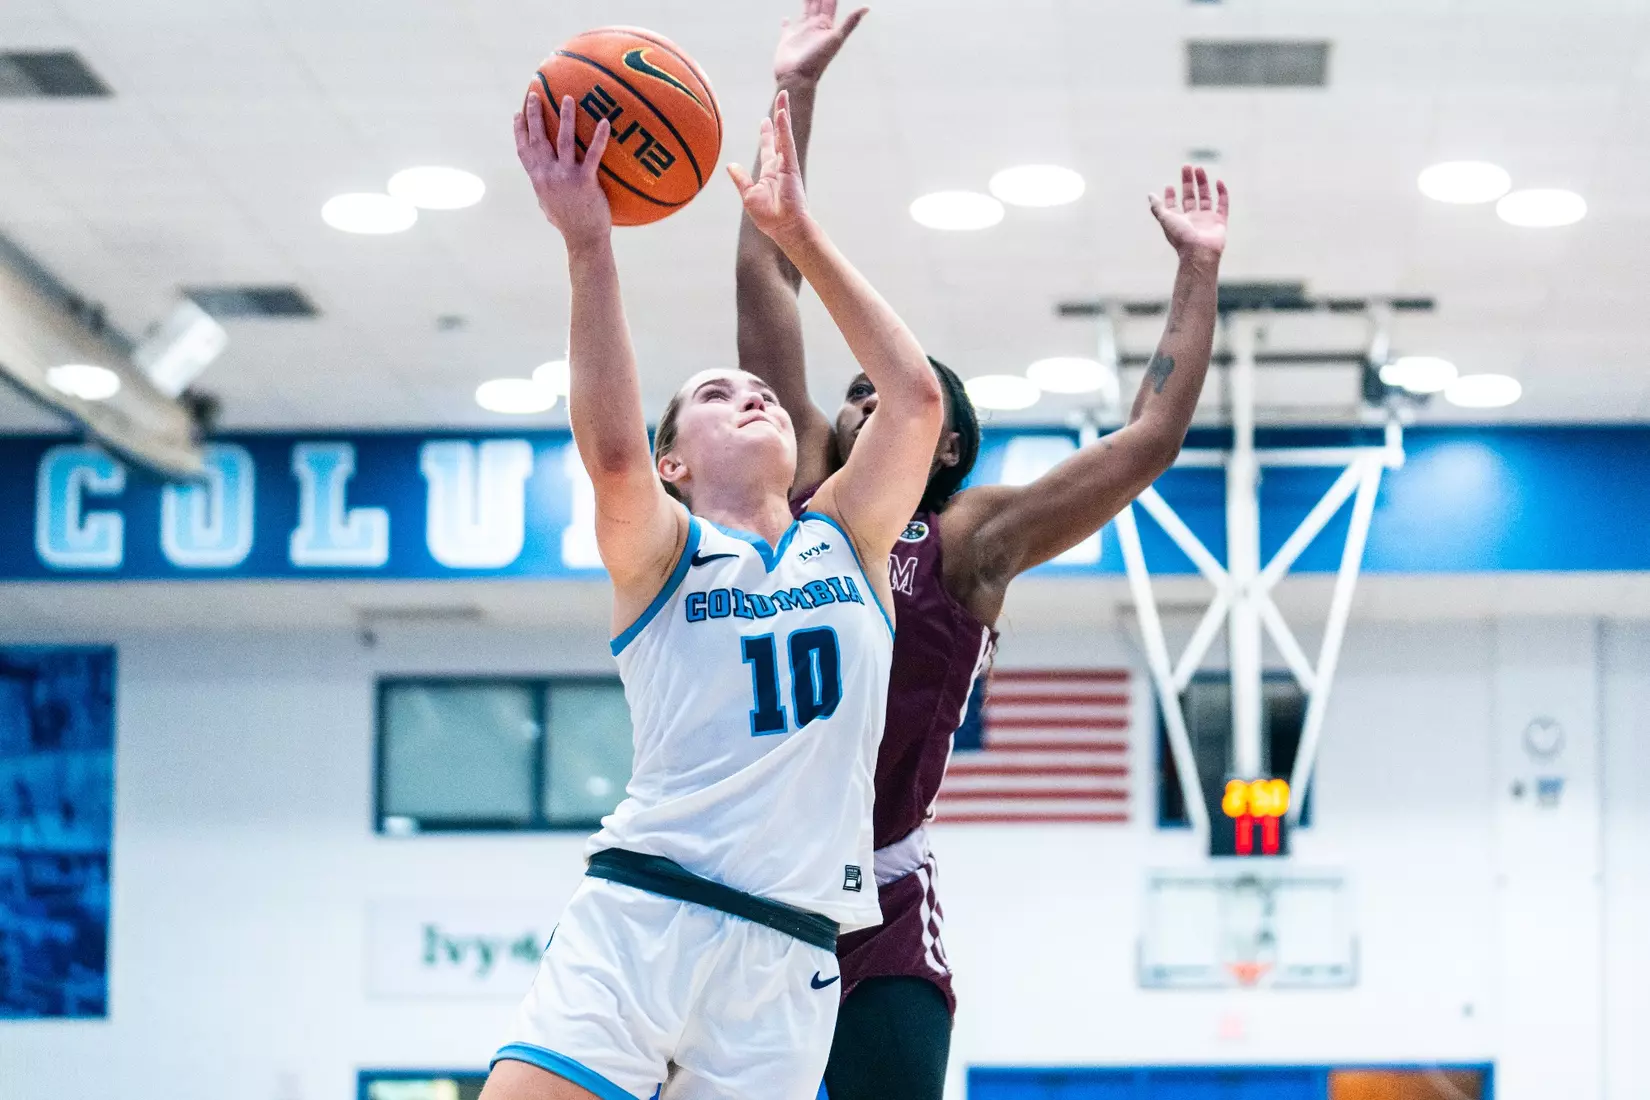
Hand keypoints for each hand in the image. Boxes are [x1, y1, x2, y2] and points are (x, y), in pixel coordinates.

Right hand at [514, 93, 612, 250]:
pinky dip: (599, 137)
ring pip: (564, 140)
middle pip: (538, 139)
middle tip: (535, 94)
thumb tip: (542, 178)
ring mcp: (566, 177)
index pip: (524, 150)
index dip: (520, 131)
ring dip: (565, 117)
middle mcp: (548, 175)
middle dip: (535, 115)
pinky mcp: (585, 181)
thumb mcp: (548, 204)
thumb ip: (545, 187)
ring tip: (568, 98)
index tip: (518, 113)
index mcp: (538, 179)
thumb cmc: (568, 223)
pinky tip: (605, 122)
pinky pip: (594, 154)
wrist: (583, 239)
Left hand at [728, 92, 812, 246]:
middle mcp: (780, 166)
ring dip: (784, 114)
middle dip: (780, 116)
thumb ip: (741, 179)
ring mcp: (787, 165)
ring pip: (785, 134)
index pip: (769, 148)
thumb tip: (730, 165)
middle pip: (780, 136)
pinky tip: (782, 114)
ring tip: (783, 96)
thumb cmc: (769, 217)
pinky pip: (787, 143)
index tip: (766, 120)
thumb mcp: (748, 195)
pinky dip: (784, 129)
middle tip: (781, 98)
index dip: (767, 134)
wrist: (785, 228)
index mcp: (770, 173)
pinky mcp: (791, 167)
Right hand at [773, 0, 868, 83]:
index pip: (830, 2)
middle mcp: (814, 26)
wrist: (797, 77)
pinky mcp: (787, 38)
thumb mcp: (836, 39)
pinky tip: (786, 17)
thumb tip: (867, 7)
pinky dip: (787, 22)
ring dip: (806, 1)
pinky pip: (787, 27)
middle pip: (818, 3)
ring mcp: (801, 32)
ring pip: (805, 10)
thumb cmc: (816, 60)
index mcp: (826, 24)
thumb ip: (850, 22)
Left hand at [1149, 166, 1228, 262]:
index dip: (1171, 196)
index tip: (1170, 186)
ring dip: (1202, 183)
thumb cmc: (1181, 237)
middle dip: (1188, 182)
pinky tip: (1218, 181)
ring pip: (1205, 197)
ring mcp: (1206, 220)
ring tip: (1199, 168)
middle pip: (1190, 197)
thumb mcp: (1165, 219)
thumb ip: (1157, 207)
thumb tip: (1150, 195)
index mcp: (1178, 221)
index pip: (1174, 206)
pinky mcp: (1220, 221)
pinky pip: (1222, 204)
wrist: (1200, 252)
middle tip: (1187, 166)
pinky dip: (1222, 193)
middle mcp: (1192, 219)